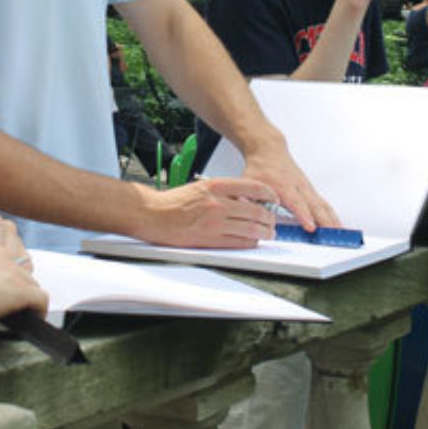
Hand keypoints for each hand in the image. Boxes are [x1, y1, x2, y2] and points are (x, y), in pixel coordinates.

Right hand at [134, 176, 279, 247]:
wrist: (154, 215)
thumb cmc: (175, 202)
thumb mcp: (202, 186)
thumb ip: (225, 191)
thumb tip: (248, 199)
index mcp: (216, 186)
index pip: (253, 187)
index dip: (269, 194)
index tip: (274, 199)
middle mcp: (217, 203)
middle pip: (257, 210)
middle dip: (269, 217)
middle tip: (272, 219)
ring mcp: (215, 223)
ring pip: (252, 228)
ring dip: (264, 231)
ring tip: (268, 232)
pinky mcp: (211, 240)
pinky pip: (240, 242)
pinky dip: (251, 242)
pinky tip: (253, 240)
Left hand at [241, 138, 339, 230]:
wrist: (268, 150)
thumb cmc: (260, 168)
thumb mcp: (249, 183)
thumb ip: (250, 201)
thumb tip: (249, 217)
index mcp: (283, 185)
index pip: (295, 202)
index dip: (303, 215)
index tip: (311, 227)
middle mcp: (298, 187)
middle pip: (315, 205)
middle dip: (325, 221)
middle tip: (333, 235)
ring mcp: (307, 189)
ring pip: (323, 205)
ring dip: (333, 220)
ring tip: (341, 234)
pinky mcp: (311, 191)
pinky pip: (324, 205)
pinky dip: (333, 216)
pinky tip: (338, 227)